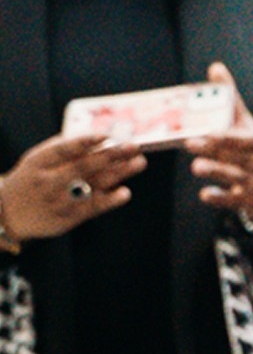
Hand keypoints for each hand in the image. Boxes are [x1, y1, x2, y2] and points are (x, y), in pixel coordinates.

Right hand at [0, 132, 144, 241]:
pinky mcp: (70, 217)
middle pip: (84, 166)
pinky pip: (93, 207)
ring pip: (93, 184)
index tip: (106, 135)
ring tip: (139, 162)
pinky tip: (125, 192)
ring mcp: (60, 200)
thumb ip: (62, 149)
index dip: (85, 142)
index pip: (63, 149)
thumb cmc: (31, 180)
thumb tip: (94, 137)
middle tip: (133, 146)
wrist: (9, 214)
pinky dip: (110, 200)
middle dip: (111, 155)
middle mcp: (49, 181)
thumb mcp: (37, 161)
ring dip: (119, 173)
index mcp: (39, 161)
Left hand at [185, 62, 252, 226]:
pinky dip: (220, 198)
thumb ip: (232, 101)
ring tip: (196, 167)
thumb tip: (216, 67)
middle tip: (191, 143)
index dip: (232, 137)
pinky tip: (205, 194)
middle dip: (216, 151)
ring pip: (238, 179)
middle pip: (243, 158)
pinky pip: (234, 202)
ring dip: (217, 172)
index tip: (211, 132)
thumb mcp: (250, 127)